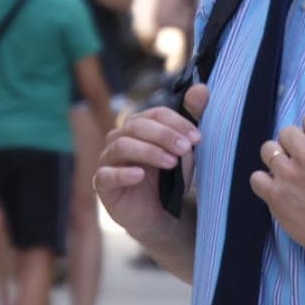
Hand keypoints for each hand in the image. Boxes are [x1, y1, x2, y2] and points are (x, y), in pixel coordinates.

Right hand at [94, 83, 206, 239]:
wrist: (161, 215)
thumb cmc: (170, 178)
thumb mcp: (185, 150)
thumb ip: (193, 118)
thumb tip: (202, 88)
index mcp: (139, 126)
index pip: (155, 114)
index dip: (176, 123)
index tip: (197, 138)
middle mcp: (120, 138)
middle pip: (137, 126)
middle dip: (164, 135)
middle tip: (185, 149)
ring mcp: (108, 160)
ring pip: (122, 145)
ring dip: (149, 151)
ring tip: (171, 163)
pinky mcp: (102, 185)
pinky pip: (106, 175)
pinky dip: (123, 173)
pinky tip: (140, 175)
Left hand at [250, 112, 304, 262]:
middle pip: (287, 132)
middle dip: (295, 142)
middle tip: (302, 157)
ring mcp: (287, 175)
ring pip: (268, 150)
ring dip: (277, 157)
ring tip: (286, 168)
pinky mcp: (275, 195)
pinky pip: (256, 177)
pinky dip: (263, 180)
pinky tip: (275, 185)